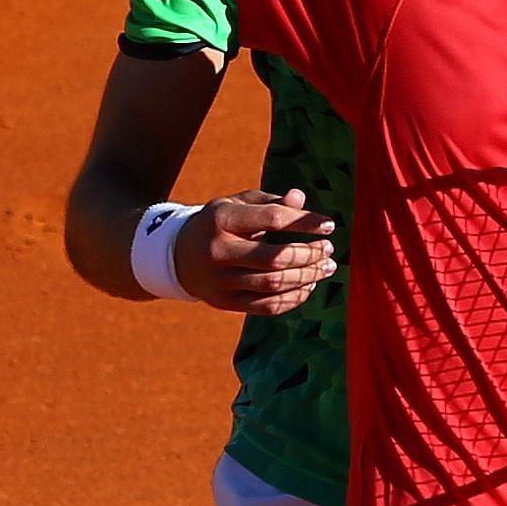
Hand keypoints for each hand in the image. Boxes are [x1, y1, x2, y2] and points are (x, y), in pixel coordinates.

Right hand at [173, 187, 335, 314]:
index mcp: (221, 219)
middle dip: (308, 255)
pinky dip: (293, 298)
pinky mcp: (225, 303)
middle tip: (329, 250)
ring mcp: (220, 281)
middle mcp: (219, 251)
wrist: (177, 256)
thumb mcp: (236, 205)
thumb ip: (269, 202)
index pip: (272, 219)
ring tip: (326, 268)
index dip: (305, 223)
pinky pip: (266, 306)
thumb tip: (300, 199)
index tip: (329, 225)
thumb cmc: (217, 224)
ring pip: (273, 285)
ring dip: (306, 277)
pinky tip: (309, 286)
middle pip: (274, 258)